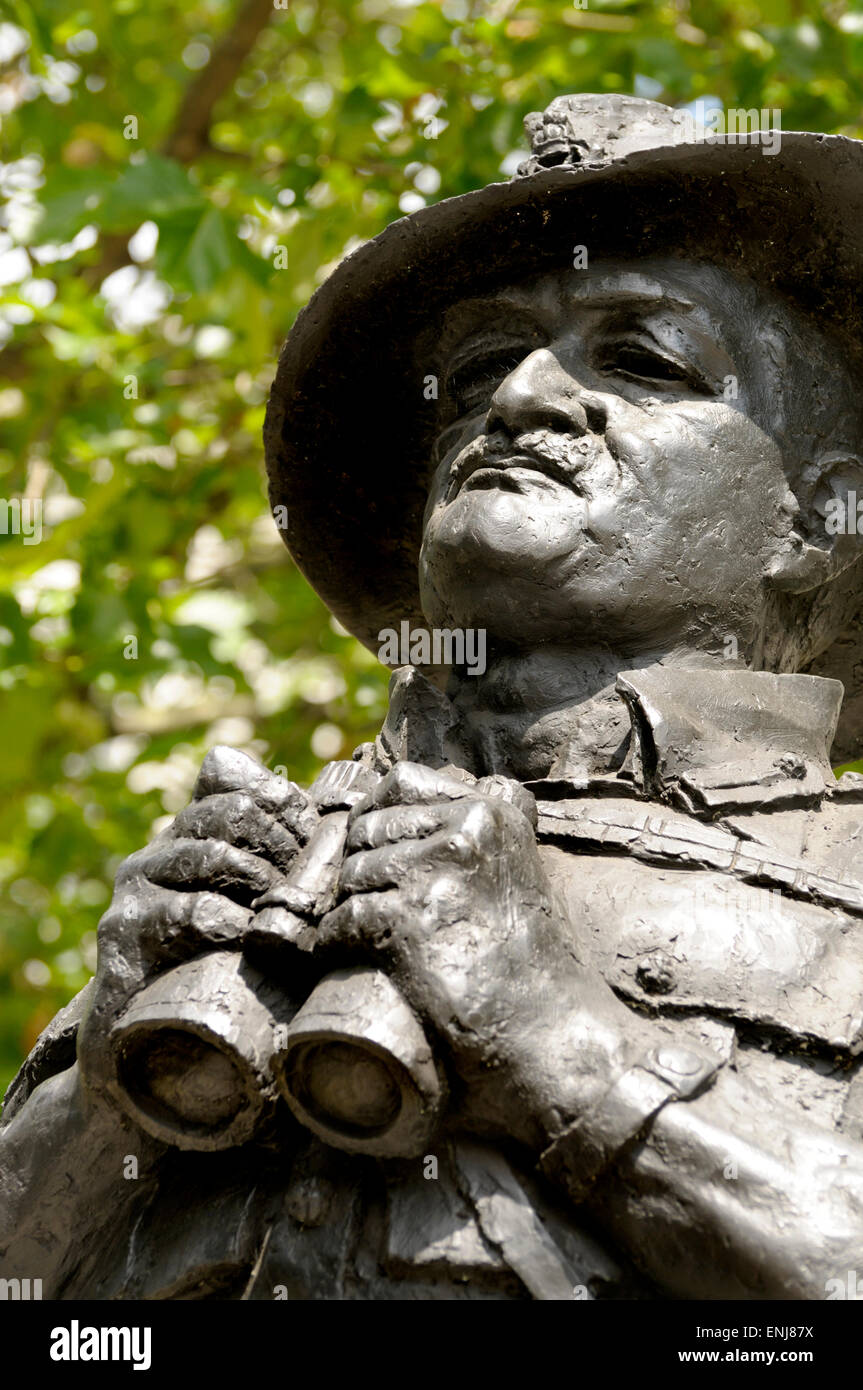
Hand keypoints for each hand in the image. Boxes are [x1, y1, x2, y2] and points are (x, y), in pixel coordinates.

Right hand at [78, 745, 317, 1099]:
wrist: (141, 1054)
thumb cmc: (212, 981)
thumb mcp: (248, 922)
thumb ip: (278, 874)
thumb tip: (325, 816)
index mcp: (183, 841)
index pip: (239, 791)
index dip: (288, 809)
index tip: (319, 838)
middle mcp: (155, 856)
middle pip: (229, 815)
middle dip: (282, 845)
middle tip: (309, 884)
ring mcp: (135, 893)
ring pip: (212, 856)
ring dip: (262, 881)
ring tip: (287, 912)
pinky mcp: (125, 936)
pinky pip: (188, 912)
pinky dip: (231, 922)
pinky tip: (251, 939)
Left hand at [316, 761, 587, 1144]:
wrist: (555, 1041)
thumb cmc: (538, 968)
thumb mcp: (527, 874)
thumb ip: (496, 834)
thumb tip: (450, 805)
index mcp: (493, 812)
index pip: (401, 781)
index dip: (375, 813)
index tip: (372, 847)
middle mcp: (465, 831)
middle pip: (368, 829)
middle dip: (360, 867)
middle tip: (369, 907)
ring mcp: (436, 874)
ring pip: (352, 873)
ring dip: (348, 907)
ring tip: (365, 939)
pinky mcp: (408, 921)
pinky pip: (343, 919)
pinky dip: (336, 944)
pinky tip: (350, 960)